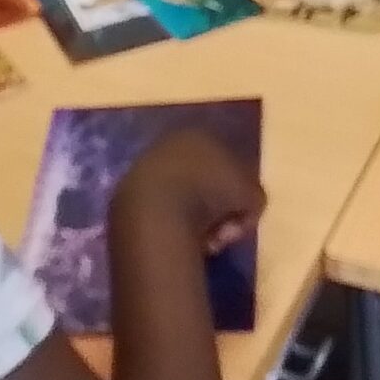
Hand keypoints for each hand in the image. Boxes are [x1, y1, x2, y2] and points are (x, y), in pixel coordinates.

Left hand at [119, 127, 267, 252]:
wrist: (155, 212)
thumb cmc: (210, 195)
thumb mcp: (251, 195)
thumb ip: (253, 196)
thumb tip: (245, 206)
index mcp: (198, 135)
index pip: (227, 162)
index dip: (237, 191)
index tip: (239, 213)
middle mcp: (169, 147)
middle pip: (203, 183)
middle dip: (215, 209)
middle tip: (223, 232)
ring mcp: (143, 170)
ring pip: (182, 202)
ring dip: (196, 223)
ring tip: (203, 242)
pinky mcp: (125, 198)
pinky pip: (160, 216)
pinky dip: (172, 230)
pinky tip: (178, 243)